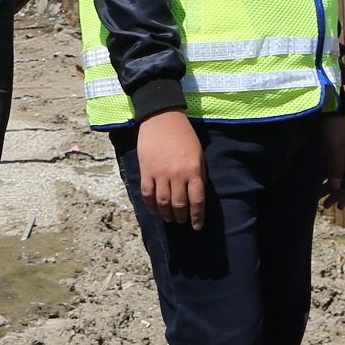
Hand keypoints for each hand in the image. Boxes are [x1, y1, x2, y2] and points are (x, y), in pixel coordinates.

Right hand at [134, 109, 206, 227]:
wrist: (162, 118)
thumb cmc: (184, 135)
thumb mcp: (198, 154)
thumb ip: (198, 174)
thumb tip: (195, 195)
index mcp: (193, 170)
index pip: (196, 200)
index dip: (197, 216)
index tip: (196, 226)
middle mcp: (177, 175)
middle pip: (179, 204)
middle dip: (181, 217)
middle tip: (181, 222)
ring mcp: (160, 173)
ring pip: (163, 202)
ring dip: (166, 214)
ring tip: (169, 219)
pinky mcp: (146, 170)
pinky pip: (147, 193)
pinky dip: (150, 205)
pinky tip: (154, 210)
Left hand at [319, 112, 344, 211]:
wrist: (323, 112)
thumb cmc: (332, 130)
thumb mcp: (335, 149)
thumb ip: (336, 168)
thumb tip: (337, 187)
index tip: (339, 206)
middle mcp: (344, 162)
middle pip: (342, 184)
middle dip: (335, 195)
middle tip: (326, 206)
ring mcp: (333, 160)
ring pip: (331, 180)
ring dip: (325, 190)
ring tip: (315, 199)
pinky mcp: (322, 157)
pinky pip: (322, 173)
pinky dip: (318, 181)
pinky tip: (310, 187)